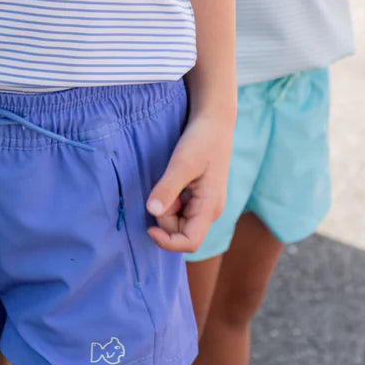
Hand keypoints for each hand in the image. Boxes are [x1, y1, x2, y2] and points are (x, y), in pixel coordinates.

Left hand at [145, 114, 232, 253]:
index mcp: (210, 208)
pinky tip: (173, 180)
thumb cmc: (202, 140)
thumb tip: (152, 211)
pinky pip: (180, 209)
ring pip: (178, 220)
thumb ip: (168, 188)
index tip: (149, 226)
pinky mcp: (200, 197)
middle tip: (163, 186)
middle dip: (164, 215)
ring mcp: (205, 204)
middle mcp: (210, 211)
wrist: (215, 121)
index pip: (190, 242)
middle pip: (180, 231)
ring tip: (170, 180)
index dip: (167, 241)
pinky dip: (171, 200)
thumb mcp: (182, 163)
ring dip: (167, 206)